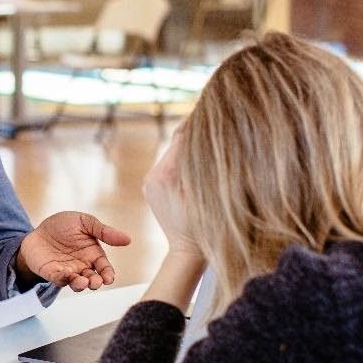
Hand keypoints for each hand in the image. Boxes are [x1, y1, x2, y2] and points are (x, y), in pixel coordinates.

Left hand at [17, 211, 130, 291]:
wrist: (38, 230)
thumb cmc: (63, 226)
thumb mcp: (84, 222)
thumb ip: (104, 231)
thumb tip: (128, 239)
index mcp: (92, 254)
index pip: (104, 268)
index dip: (108, 275)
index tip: (108, 278)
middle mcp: (82, 266)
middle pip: (93, 279)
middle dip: (95, 283)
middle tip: (95, 282)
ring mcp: (68, 271)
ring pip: (77, 284)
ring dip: (81, 285)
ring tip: (82, 282)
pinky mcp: (52, 274)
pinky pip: (59, 280)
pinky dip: (63, 279)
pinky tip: (65, 273)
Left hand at [142, 123, 203, 261]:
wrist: (187, 253)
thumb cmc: (204, 228)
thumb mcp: (208, 196)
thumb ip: (203, 166)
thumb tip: (205, 137)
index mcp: (167, 176)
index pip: (181, 138)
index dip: (197, 123)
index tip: (211, 109)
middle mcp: (153, 176)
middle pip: (176, 145)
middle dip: (194, 136)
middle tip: (213, 120)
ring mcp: (149, 182)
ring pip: (172, 155)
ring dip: (187, 150)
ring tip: (207, 142)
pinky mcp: (151, 187)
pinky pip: (168, 166)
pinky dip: (181, 162)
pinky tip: (196, 162)